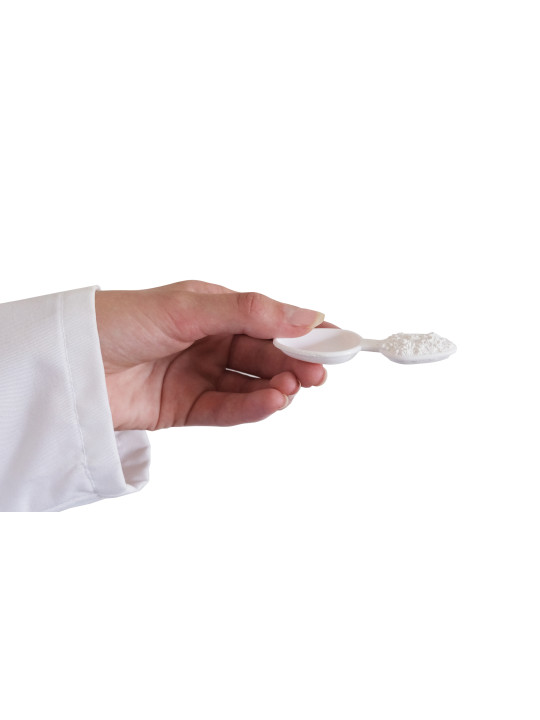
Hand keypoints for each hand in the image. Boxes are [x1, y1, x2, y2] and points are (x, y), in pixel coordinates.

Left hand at [95, 280, 326, 429]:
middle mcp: (209, 342)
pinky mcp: (185, 408)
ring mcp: (198, 376)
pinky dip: (250, 408)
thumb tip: (304, 315)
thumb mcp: (188, 307)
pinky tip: (270, 403)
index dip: (304, 330)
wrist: (69, 363)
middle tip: (320, 371)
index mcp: (212, 309)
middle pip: (264, 354)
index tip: (337, 340)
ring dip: (275, 387)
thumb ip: (248, 312)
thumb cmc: (120, 320)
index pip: (269, 319)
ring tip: (292, 388)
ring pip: (250, 384)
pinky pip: (227, 409)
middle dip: (294, 362)